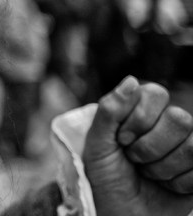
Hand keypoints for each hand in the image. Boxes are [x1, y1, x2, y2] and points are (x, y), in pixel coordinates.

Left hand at [83, 76, 192, 215]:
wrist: (119, 211)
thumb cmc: (104, 176)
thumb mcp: (97, 143)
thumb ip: (110, 111)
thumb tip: (131, 80)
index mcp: (142, 110)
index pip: (156, 94)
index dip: (138, 120)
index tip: (121, 140)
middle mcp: (168, 124)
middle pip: (180, 119)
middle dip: (149, 147)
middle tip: (134, 159)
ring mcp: (187, 146)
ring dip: (163, 167)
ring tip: (148, 173)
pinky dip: (179, 183)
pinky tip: (167, 185)